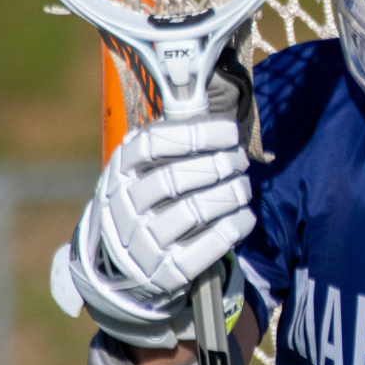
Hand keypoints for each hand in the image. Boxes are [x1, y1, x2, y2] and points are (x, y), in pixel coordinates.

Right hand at [67, 119, 254, 347]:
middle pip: (175, 177)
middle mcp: (125, 206)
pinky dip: (232, 228)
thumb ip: (171, 138)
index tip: (230, 132)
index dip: (197, 133)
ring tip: (243, 187)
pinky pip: (206, 248)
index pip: (154, 143)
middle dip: (218, 164)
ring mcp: (142, 242)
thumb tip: (199, 91)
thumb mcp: (142, 170)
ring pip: (193, 210)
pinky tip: (245, 217)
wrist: (120, 266)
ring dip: (229, 194)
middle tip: (239, 161)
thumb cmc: (146, 203)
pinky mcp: (165, 272)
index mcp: (119, 171)